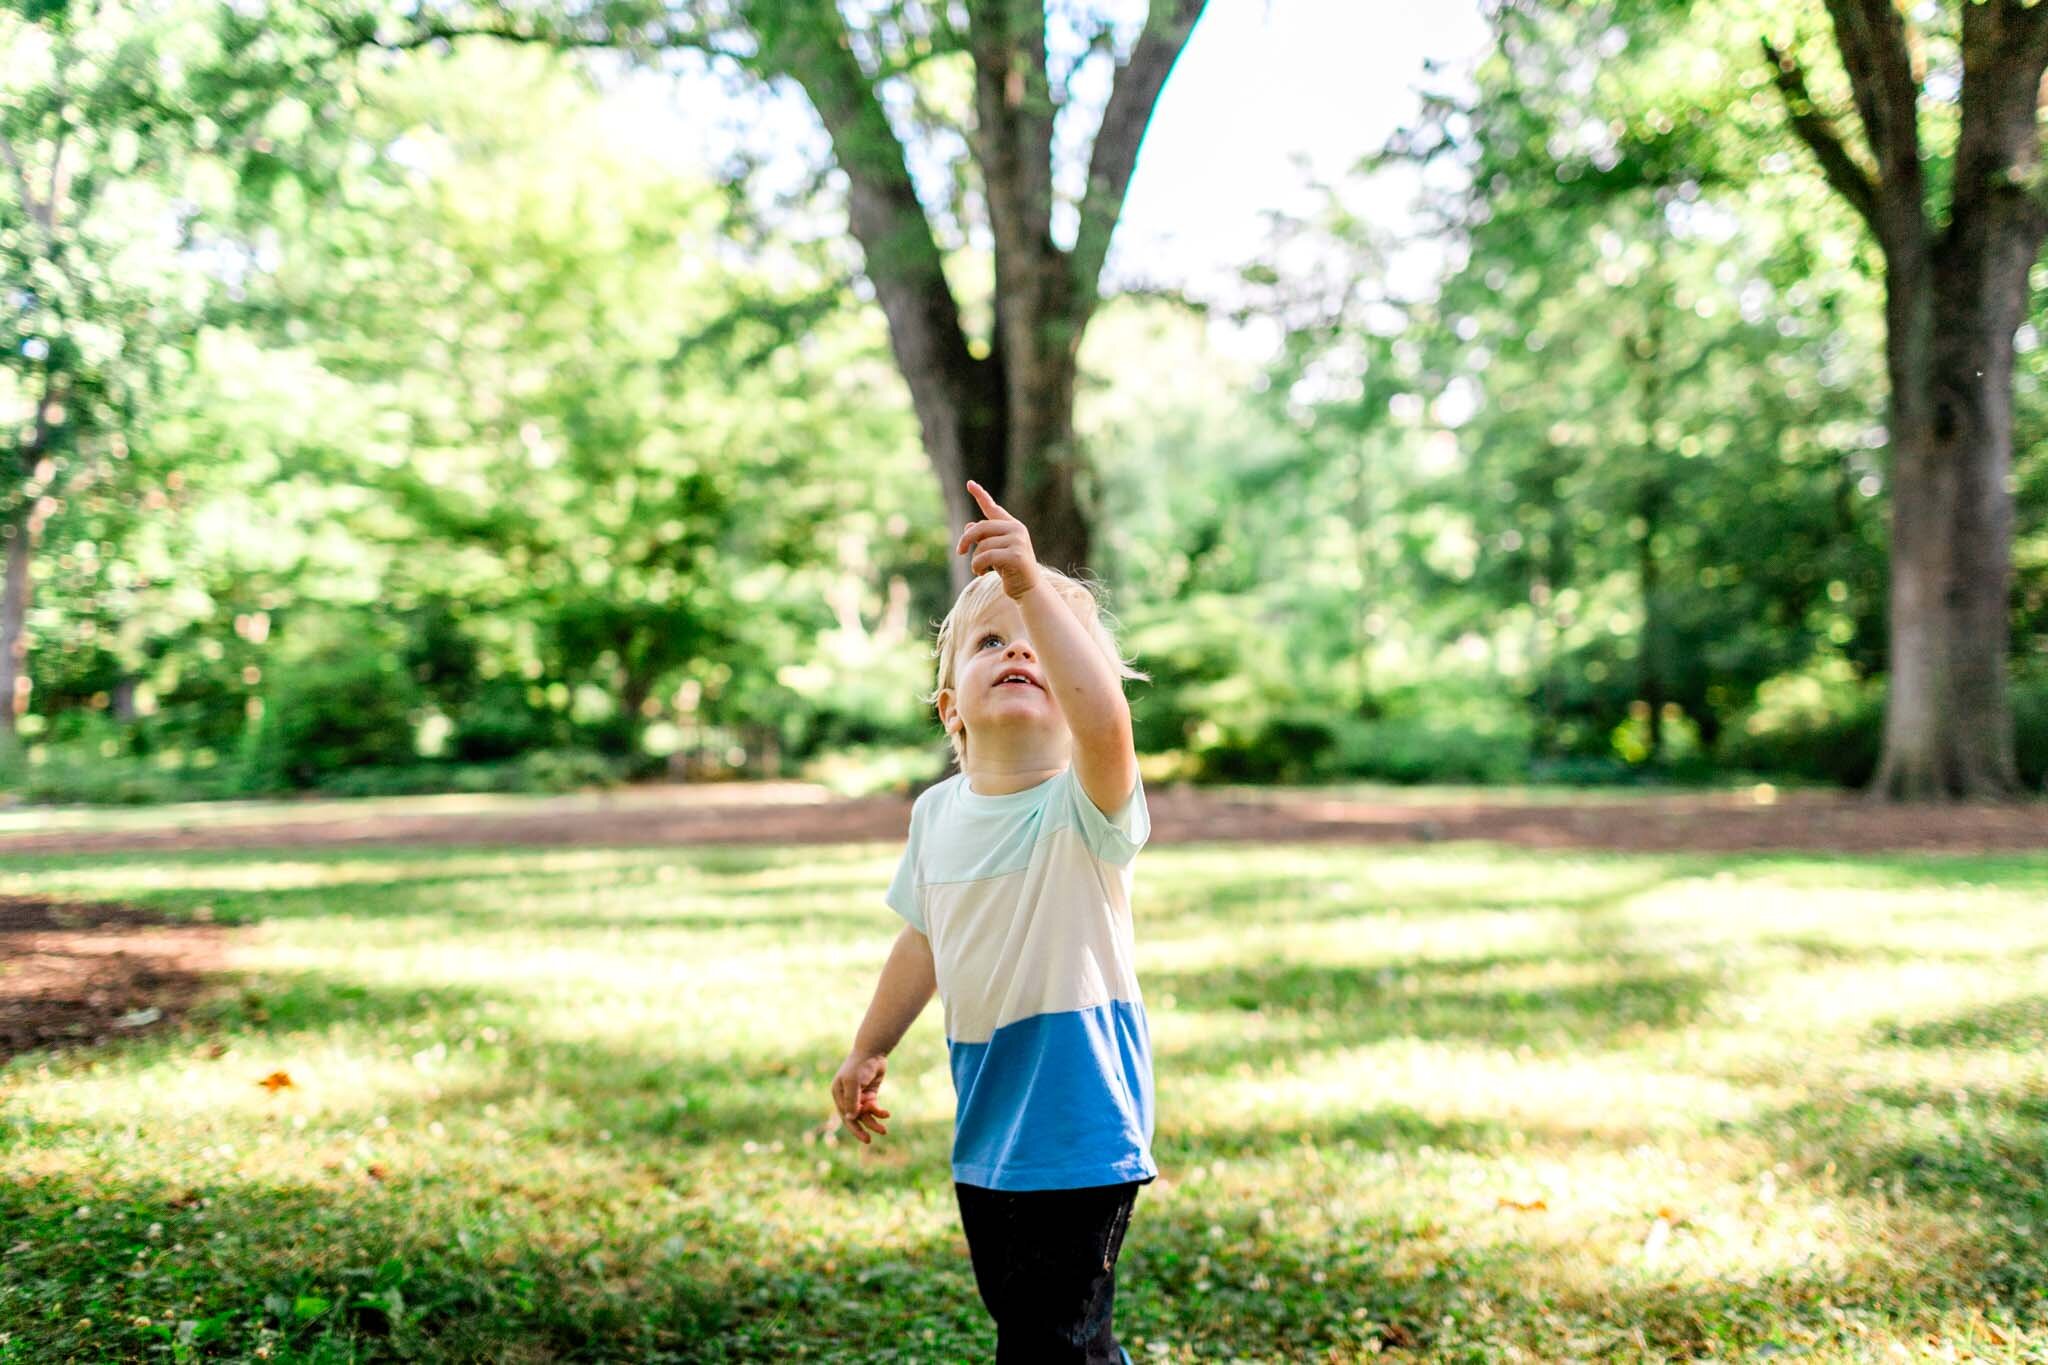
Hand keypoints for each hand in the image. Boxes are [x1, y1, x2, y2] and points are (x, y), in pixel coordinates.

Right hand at [831, 1050, 890, 1144]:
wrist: (873, 1052)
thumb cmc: (860, 1066)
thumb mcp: (853, 1082)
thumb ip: (851, 1100)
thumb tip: (850, 1118)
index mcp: (838, 1094)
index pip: (845, 1115)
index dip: (854, 1127)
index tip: (865, 1137)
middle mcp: (847, 1096)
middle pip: (854, 1117)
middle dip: (862, 1129)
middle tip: (869, 1140)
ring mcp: (859, 1095)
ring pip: (865, 1114)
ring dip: (874, 1122)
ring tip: (884, 1130)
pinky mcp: (869, 1094)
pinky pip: (873, 1107)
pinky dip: (879, 1112)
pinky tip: (886, 1114)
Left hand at [955, 480, 1042, 599]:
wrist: (1028, 589)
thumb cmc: (1010, 570)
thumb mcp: (994, 552)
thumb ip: (984, 538)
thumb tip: (968, 526)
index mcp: (1012, 526)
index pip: (993, 508)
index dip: (980, 495)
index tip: (969, 484)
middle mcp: (1016, 529)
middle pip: (981, 527)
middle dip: (966, 540)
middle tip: (959, 552)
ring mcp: (1018, 541)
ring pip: (982, 545)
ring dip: (974, 560)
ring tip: (978, 569)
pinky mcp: (1016, 555)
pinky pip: (986, 556)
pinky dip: (978, 566)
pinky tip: (980, 573)